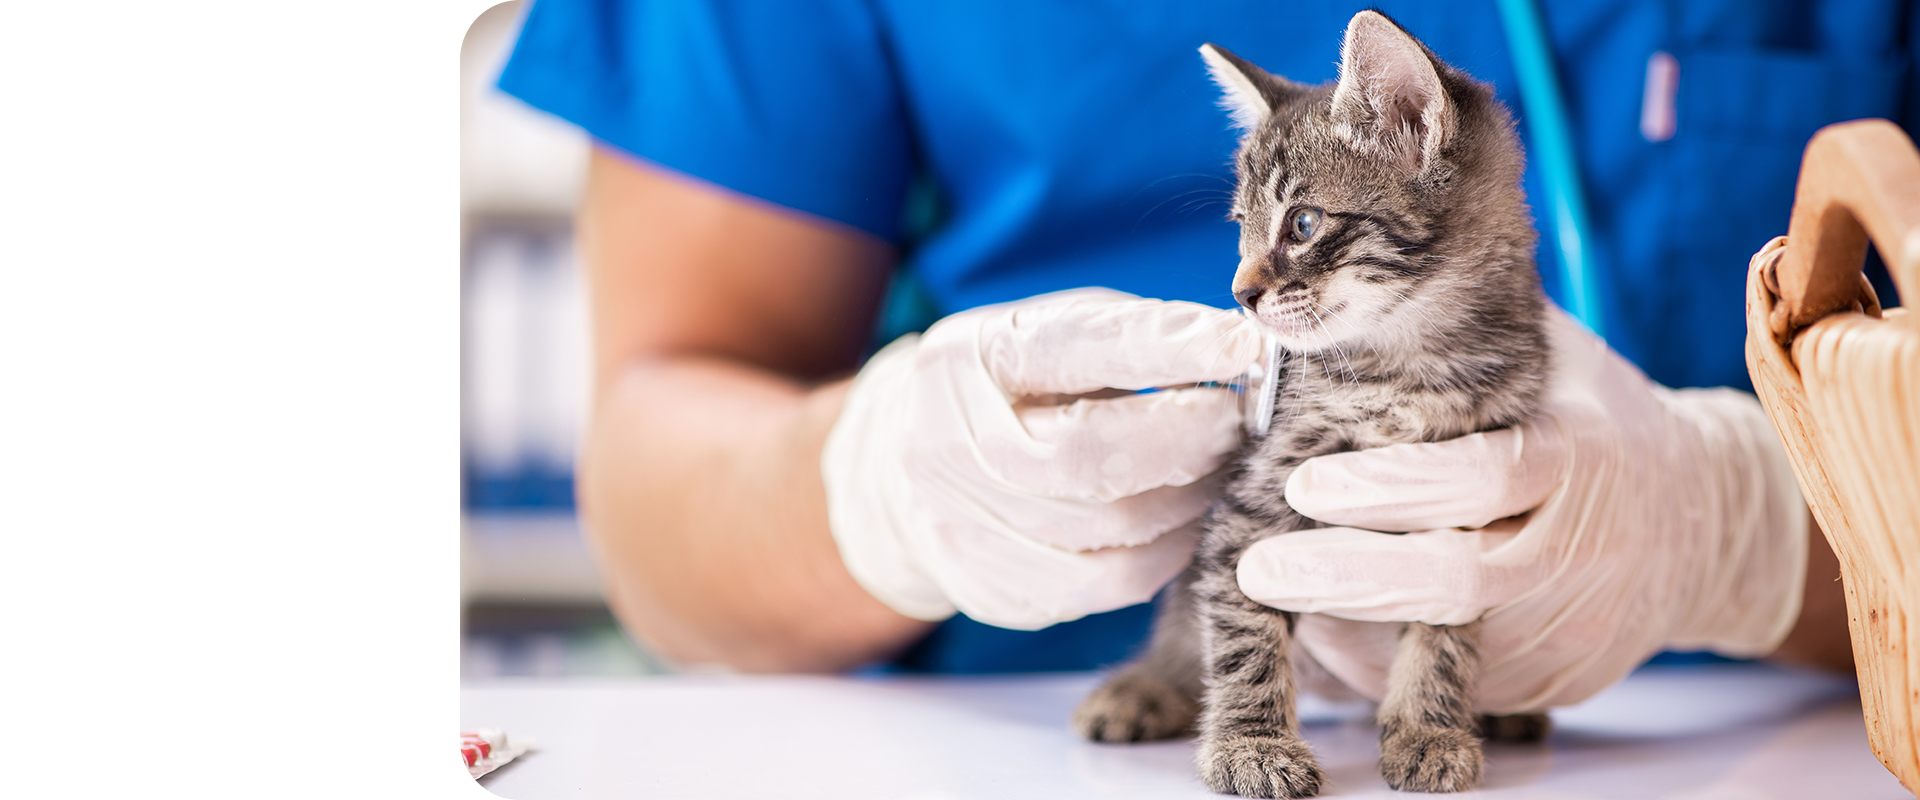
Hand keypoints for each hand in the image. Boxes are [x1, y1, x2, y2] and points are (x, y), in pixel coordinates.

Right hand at [822, 289, 1263, 629]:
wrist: (902, 469)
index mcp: (971, 358)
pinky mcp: (993, 586)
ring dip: (1190, 499)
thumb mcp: (1052, 334)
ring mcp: (964, 524)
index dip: (1166, 348)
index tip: (1242, 348)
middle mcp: (952, 443)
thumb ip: (1133, 338)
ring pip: (1110, 529)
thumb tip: (1240, 354)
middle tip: (1240, 422)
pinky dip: (1168, 551)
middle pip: (1087, 455)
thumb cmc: (1012, 390)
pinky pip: (1108, 581)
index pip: (1073, 348)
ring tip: (1222, 470)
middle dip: (1186, 439)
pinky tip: (1187, 522)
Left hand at [1236, 309, 1808, 711]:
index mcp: (1578, 452)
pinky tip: (1329, 637)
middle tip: (1259, 569)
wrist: (1700, 521)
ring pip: (1449, 647)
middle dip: (1348, 576)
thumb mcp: (1550, 357)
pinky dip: (1388, 669)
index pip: (1480, 475)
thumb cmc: (1590, 418)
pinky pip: (1462, 687)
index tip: (1301, 485)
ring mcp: (1573, 621)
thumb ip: (1466, 328)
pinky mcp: (1559, 677)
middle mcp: (1581, 545)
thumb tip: (1353, 265)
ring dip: (1352, 633)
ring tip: (1279, 602)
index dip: (1388, 487)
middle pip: (1458, 578)